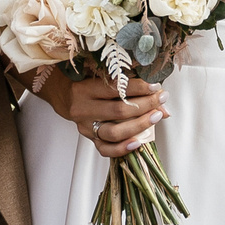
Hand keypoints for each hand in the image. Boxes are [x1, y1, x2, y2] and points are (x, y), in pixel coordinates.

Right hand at [41, 67, 165, 158]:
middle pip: (118, 111)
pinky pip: (106, 149)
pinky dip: (123, 148)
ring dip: (139, 125)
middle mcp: (83, 109)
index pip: (115, 89)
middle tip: (161, 99)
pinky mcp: (89, 138)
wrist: (63, 94)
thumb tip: (157, 95)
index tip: (155, 86)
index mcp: (84, 89)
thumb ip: (126, 83)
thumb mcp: (100, 75)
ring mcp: (85, 126)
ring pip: (114, 132)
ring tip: (156, 116)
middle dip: (144, 105)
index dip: (138, 88)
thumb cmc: (85, 80)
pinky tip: (138, 142)